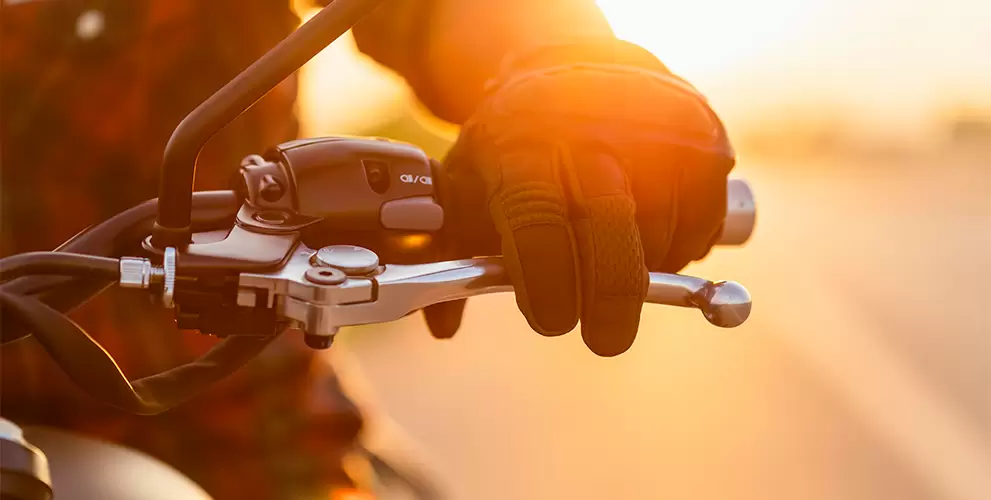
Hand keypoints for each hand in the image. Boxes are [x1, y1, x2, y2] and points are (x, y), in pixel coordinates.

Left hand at [423, 40, 733, 355]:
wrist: (577, 67)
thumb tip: (440, 325)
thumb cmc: (515, 143)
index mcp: (524, 145)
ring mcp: (655, 132)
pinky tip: (651, 239)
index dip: (547, 284)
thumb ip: (451, 252)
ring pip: (661, 235)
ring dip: (643, 272)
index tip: (551, 323)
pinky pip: (702, 223)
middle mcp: (593, 132)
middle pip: (610, 232)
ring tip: (616, 266)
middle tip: (605, 339)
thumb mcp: (468, 181)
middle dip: (608, 301)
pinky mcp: (703, 140)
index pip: (539, 224)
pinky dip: (681, 249)